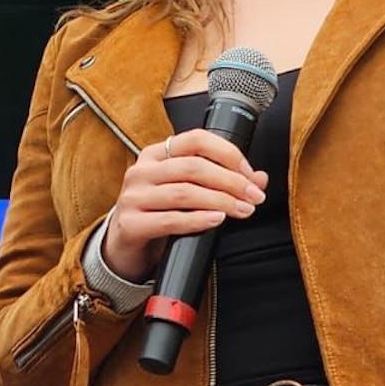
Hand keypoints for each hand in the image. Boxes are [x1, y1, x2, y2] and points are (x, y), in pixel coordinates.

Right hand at [100, 127, 268, 282]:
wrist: (125, 246)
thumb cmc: (159, 213)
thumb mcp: (186, 193)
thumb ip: (220, 182)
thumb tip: (259, 179)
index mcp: (155, 155)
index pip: (195, 139)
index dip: (227, 153)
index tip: (249, 173)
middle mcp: (141, 171)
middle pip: (193, 166)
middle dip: (231, 181)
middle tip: (254, 196)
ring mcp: (133, 197)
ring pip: (183, 192)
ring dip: (220, 201)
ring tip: (242, 210)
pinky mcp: (130, 223)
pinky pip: (170, 219)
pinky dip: (198, 219)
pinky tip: (216, 220)